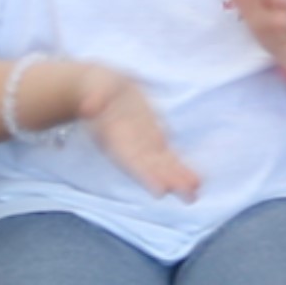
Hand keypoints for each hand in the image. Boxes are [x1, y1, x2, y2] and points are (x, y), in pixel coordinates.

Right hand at [43, 60, 199, 202]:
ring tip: (195, 193)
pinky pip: (168, 156)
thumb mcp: (94, 89)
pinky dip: (180, 168)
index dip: (146, 176)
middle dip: (169, 181)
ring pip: (162, 166)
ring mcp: (142, 145)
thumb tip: (89, 106)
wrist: (99, 87)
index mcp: (115, 139)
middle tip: (189, 197)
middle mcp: (129, 147)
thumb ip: (94, 98)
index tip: (161, 190)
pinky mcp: (153, 138)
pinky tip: (196, 180)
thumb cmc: (96, 87)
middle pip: (150, 169)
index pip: (131, 161)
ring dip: (178, 179)